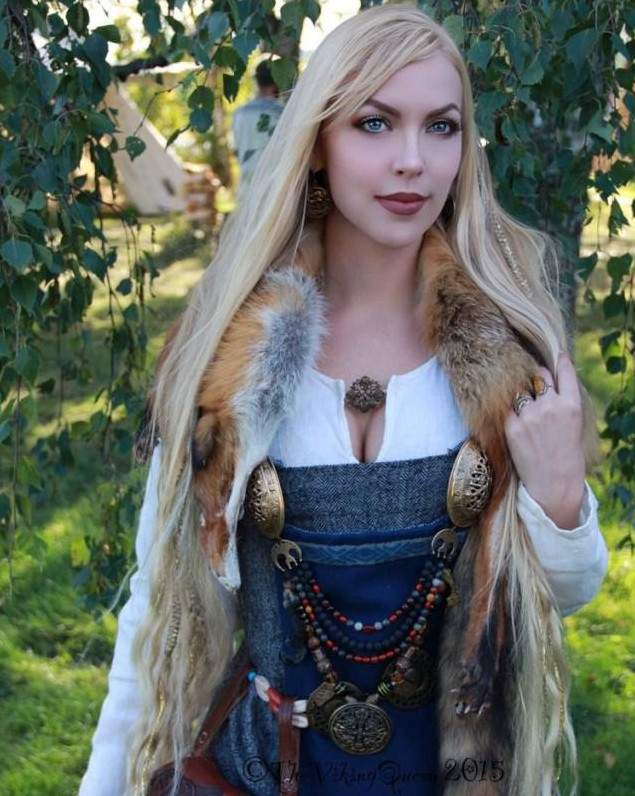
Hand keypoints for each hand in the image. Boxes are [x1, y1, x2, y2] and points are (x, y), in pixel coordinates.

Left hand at [503, 352, 585, 528]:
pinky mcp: (512, 427)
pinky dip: (508, 410)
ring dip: (519, 393)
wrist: (554, 486)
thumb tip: (548, 386)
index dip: (559, 362)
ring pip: (519, 390)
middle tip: (532, 383)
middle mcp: (550, 406)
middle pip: (538, 375)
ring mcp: (529, 416)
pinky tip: (511, 417)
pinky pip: (506, 408)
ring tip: (521, 404)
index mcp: (571, 405)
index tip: (557, 356)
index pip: (564, 372)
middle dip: (535, 376)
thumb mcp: (574, 426)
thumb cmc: (567, 457)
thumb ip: (562, 404)